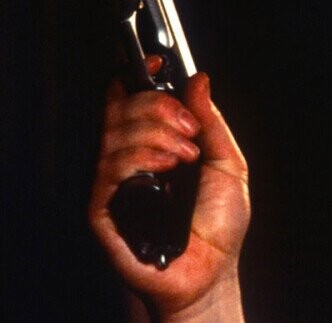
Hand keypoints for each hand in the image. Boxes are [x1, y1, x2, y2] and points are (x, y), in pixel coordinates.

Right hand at [89, 57, 249, 320]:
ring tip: (187, 158)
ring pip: (114, 133)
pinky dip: (141, 158)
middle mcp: (128, 158)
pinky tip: (168, 168)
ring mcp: (113, 182)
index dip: (139, 73)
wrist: (211, 273)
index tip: (159, 59)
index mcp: (153, 144)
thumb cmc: (217, 226)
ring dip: (157, 135)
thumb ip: (211, 121)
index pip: (130, 97)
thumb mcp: (228, 163)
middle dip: (159, 106)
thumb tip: (198, 79)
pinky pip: (108, 168)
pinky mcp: (102, 208)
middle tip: (189, 129)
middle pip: (121, 107)